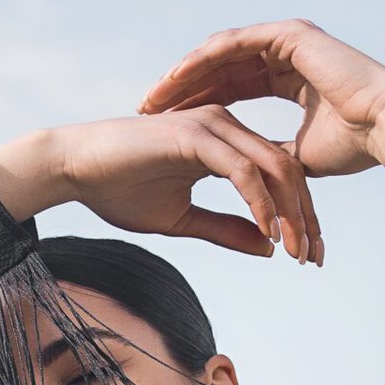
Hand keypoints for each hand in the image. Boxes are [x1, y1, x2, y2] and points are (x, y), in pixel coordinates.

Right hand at [0, 110, 323, 262]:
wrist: (73, 169)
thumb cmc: (119, 191)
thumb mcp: (183, 220)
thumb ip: (226, 229)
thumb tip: (268, 248)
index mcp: (225, 142)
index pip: (279, 175)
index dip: (299, 216)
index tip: (306, 256)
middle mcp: (225, 126)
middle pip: (288, 169)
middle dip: (305, 217)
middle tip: (312, 259)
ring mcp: (212, 125)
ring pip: (273, 167)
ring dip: (289, 213)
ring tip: (296, 251)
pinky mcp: (195, 134)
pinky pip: (242, 170)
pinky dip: (259, 202)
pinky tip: (268, 232)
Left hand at [138, 19, 384, 213]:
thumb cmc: (354, 147)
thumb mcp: (297, 155)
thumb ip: (269, 154)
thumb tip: (248, 175)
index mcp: (290, 76)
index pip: (232, 87)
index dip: (200, 105)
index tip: (167, 127)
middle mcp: (286, 52)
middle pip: (220, 67)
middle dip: (182, 89)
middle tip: (146, 110)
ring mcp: (287, 39)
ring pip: (220, 53)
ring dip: (184, 74)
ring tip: (152, 97)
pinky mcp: (288, 34)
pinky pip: (233, 44)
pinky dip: (203, 60)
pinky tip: (176, 78)